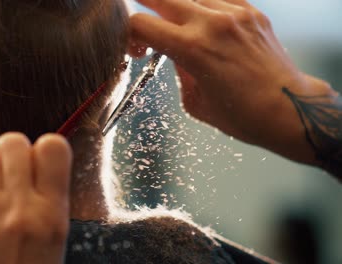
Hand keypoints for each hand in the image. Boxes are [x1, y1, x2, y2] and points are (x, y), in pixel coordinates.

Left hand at [0, 133, 71, 263]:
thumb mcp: (55, 239)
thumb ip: (50, 198)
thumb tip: (39, 159)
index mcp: (52, 214)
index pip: (52, 147)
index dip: (45, 148)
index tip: (39, 159)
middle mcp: (19, 210)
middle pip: (13, 142)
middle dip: (12, 154)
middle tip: (11, 173)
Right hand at [130, 0, 334, 161]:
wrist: (287, 108)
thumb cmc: (240, 115)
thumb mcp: (194, 101)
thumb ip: (178, 70)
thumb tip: (174, 51)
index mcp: (191, 49)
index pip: (142, 24)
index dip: (130, 35)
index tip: (136, 48)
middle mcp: (211, 23)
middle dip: (144, 4)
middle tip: (141, 17)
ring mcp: (234, 13)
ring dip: (175, 6)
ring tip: (176, 23)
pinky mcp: (251, 11)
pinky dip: (203, 5)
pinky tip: (202, 19)